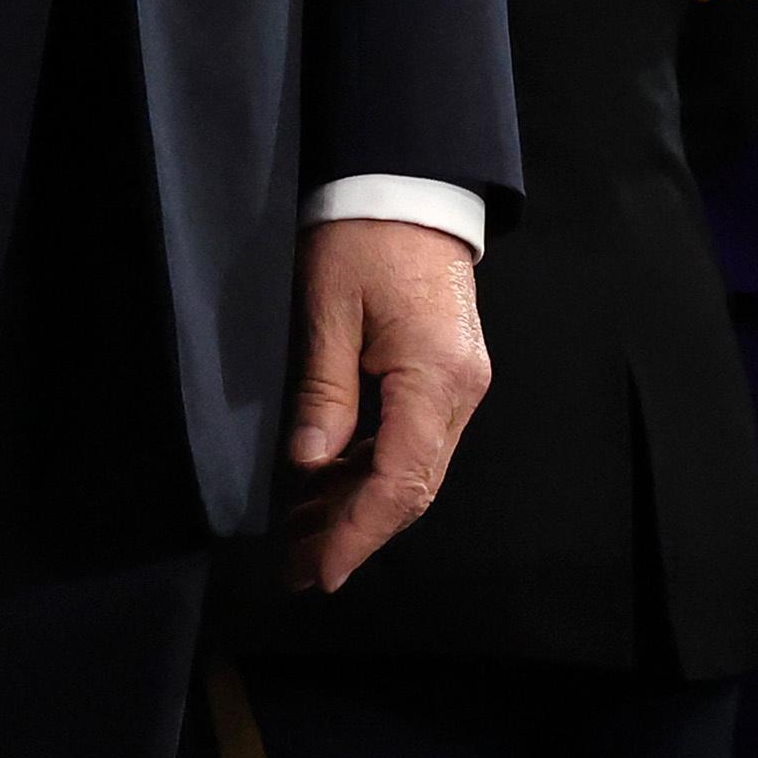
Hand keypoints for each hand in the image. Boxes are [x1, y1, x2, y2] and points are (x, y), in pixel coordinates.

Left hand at [279, 214, 492, 590]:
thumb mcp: (329, 307)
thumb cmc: (363, 235)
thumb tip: (310, 464)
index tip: (321, 572)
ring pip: (412, 470)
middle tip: (297, 571)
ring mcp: (457, 386)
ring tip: (301, 543)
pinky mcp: (445, 377)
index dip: (360, 533)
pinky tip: (326, 491)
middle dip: (355, 533)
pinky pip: (409, 442)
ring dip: (358, 508)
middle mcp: (459, 392)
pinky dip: (369, 473)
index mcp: (435, 376)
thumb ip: (325, 391)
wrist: (410, 186)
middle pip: (412, 486)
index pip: (400, 480)